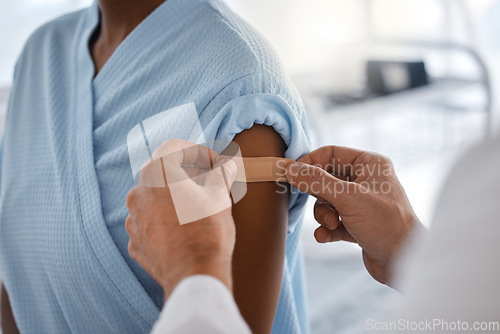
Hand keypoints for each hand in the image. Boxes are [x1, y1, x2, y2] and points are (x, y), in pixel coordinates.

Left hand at [125, 139, 237, 297]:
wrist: (194, 274)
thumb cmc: (208, 231)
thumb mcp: (220, 196)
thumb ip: (220, 174)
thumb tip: (226, 166)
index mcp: (157, 173)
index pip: (175, 148)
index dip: (199, 151)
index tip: (215, 164)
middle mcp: (138, 192)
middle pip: (163, 173)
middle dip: (187, 174)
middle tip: (209, 183)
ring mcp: (133, 218)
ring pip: (155, 198)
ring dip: (174, 197)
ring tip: (197, 208)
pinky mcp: (135, 241)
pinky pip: (150, 221)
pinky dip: (165, 219)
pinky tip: (184, 229)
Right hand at [286, 146, 423, 286]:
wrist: (404, 263)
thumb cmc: (384, 224)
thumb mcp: (347, 198)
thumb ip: (316, 181)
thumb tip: (291, 168)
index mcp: (370, 164)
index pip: (331, 154)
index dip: (310, 163)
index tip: (291, 174)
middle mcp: (366, 180)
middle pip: (326, 179)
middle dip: (319, 196)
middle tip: (319, 205)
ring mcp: (362, 203)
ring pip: (327, 202)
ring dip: (324, 215)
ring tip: (332, 225)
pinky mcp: (358, 223)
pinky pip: (334, 220)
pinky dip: (328, 228)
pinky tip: (326, 236)